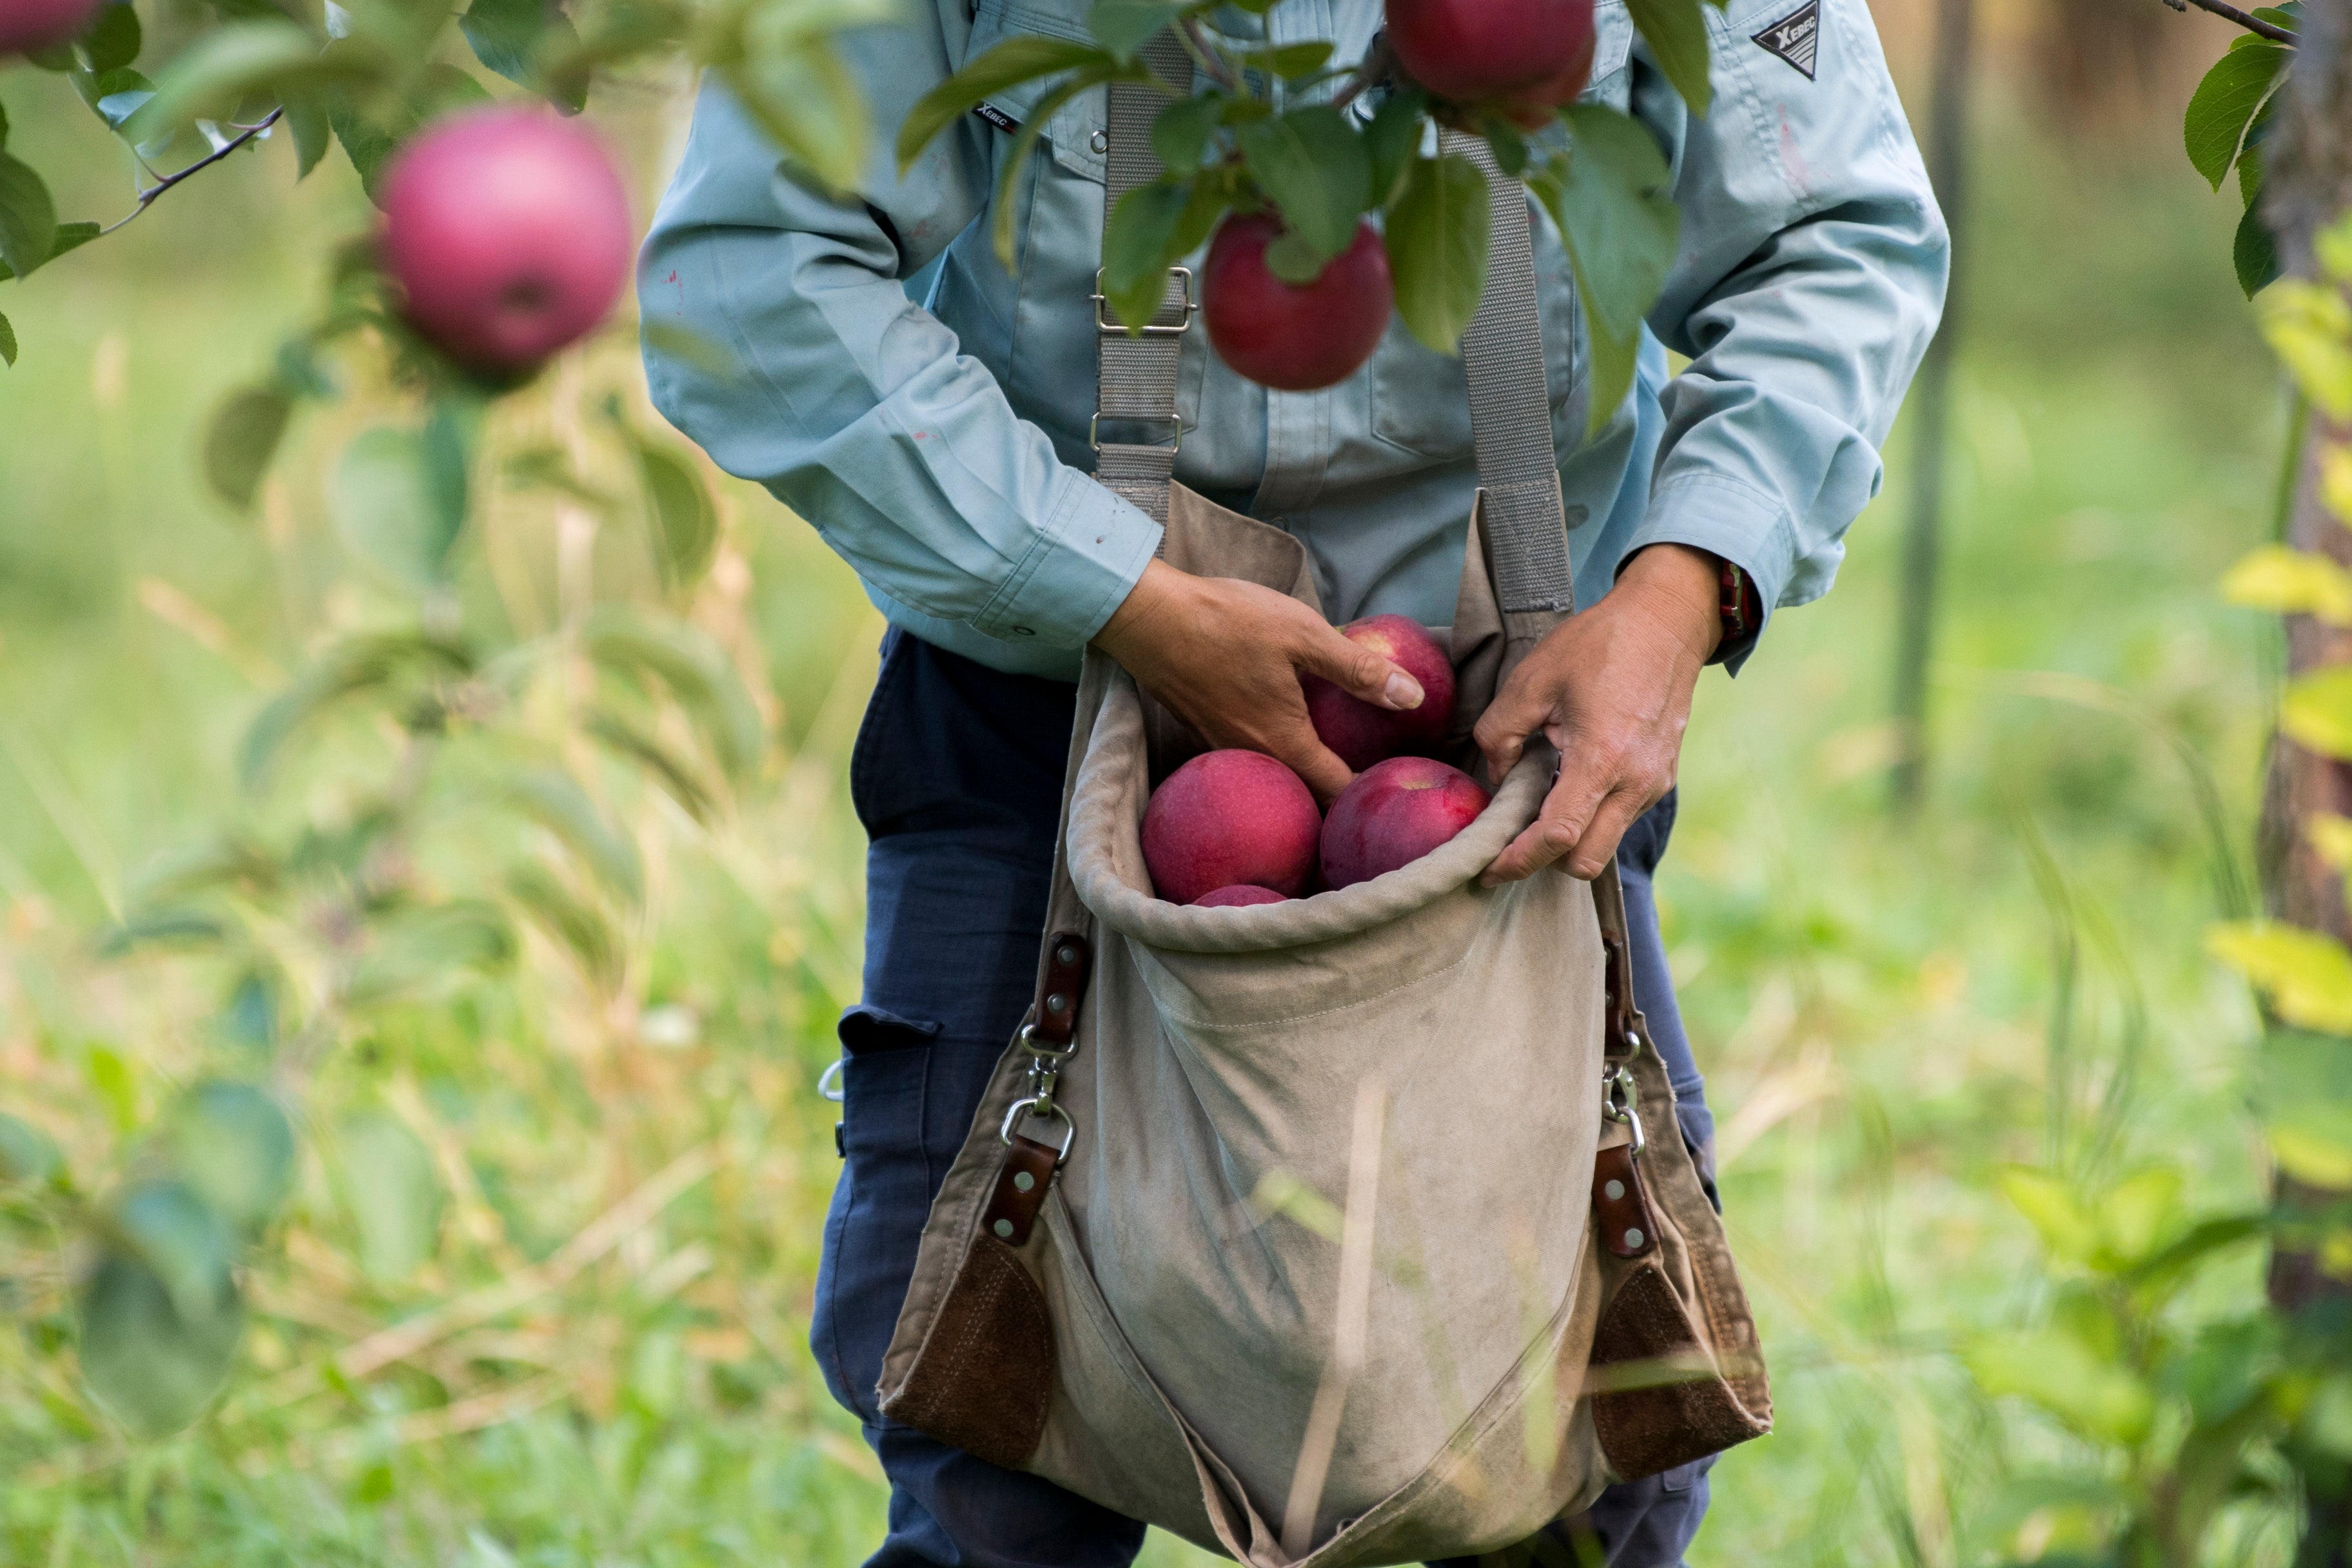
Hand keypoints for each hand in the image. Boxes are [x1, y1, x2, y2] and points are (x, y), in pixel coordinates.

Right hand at [1093, 560, 1425, 802]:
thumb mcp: (1303, 635)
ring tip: (1335, 748)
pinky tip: (1285, 719)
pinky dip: (1274, 747)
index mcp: (1283, 742)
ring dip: (1303, 769)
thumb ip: (1358, 669)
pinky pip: (1249, 754)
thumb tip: (1412, 698)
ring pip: (1274, 773)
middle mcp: (1251, 757)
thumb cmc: (1226, 621)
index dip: (1367, 793)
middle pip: (1304, 790)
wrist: (1146, 616)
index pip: (1336, 790)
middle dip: (1337, 788)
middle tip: (1371, 770)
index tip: (1391, 784)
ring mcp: (1221, 746)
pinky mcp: (1202, 728)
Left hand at [1474, 544, 1722, 883]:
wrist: (1666, 622)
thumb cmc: (1599, 644)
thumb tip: (1494, 775)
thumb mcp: (1532, 679)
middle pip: (1586, 860)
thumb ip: (1500, 731)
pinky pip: (1620, 818)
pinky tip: (1566, 784)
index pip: (1559, 837)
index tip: (1489, 869)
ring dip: (1568, 839)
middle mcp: (1636, 782)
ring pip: (1605, 842)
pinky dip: (1590, 818)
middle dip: (1544, 863)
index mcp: (1602, 758)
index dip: (1519, 861)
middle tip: (1508, 843)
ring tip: (1535, 804)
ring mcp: (1654, 783)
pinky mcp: (1661, 778)